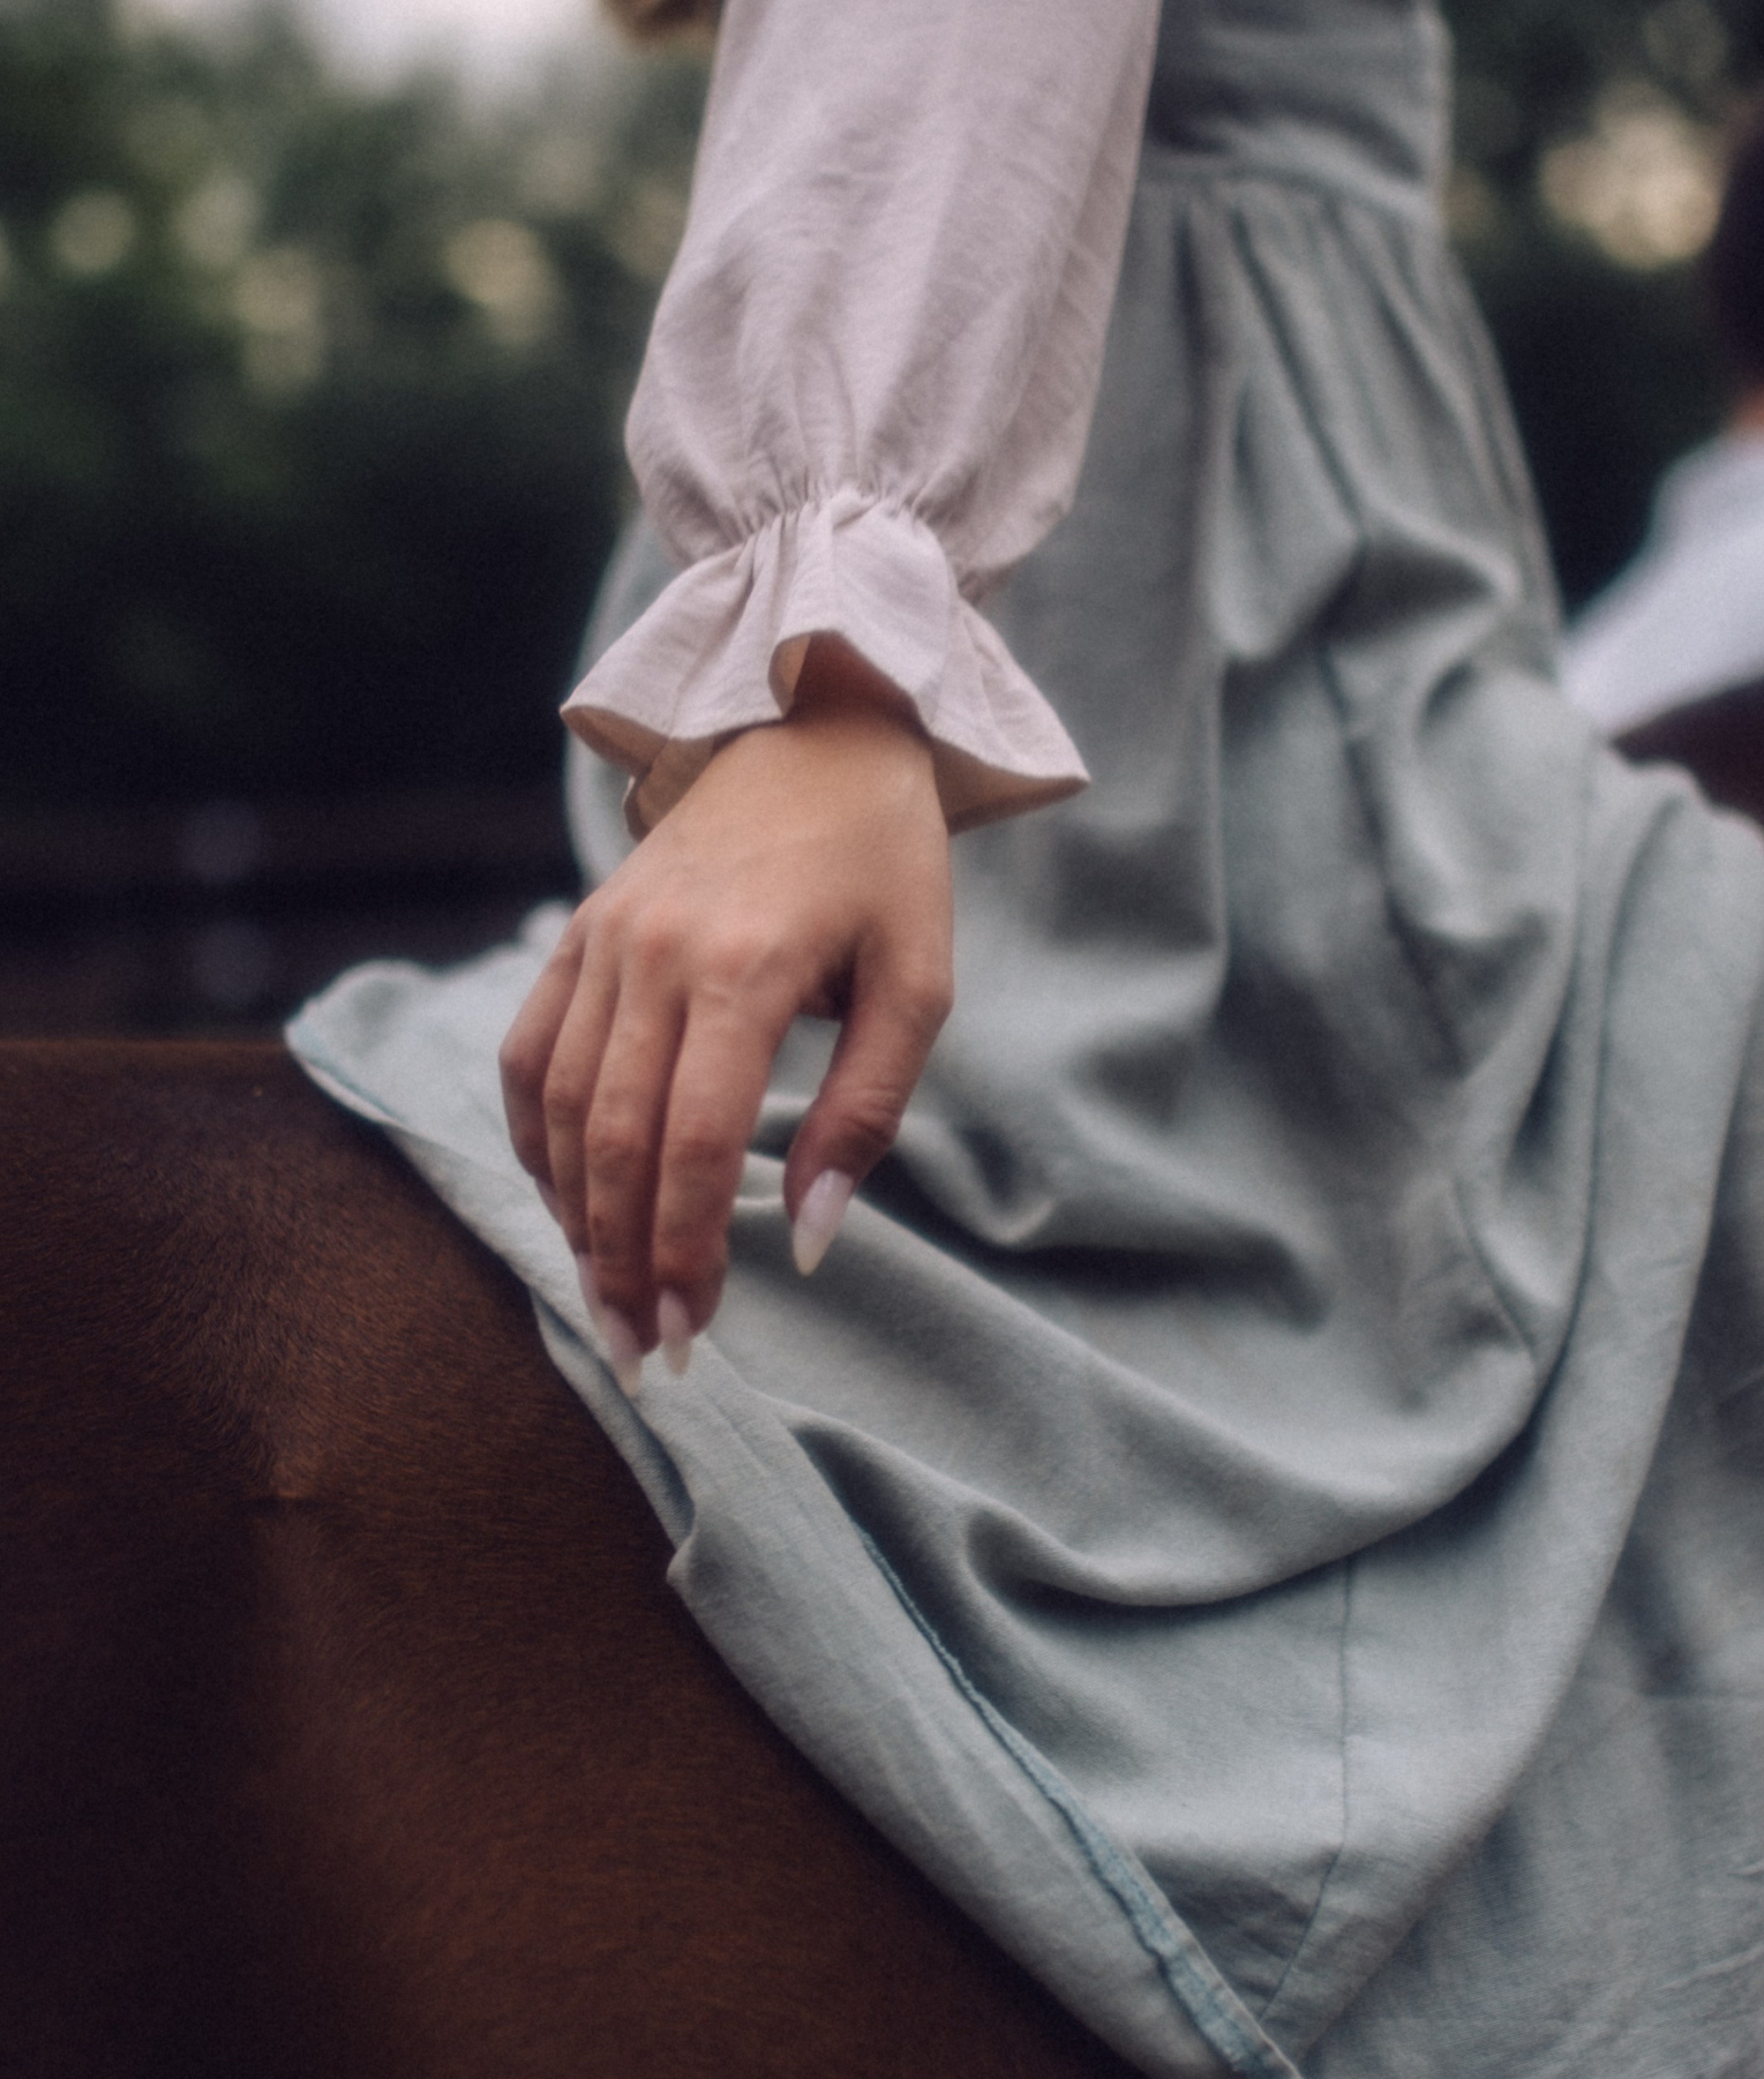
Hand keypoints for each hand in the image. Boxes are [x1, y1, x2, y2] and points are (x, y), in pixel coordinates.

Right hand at [499, 638, 952, 1383]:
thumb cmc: (883, 861)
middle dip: (621, 1260)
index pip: (692, 1142)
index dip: (684, 1248)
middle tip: (642, 1350)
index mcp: (744, 966)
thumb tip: (809, 1234)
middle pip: (613, 1141)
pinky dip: (535, 1139)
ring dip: (573, 1216)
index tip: (692, 1332)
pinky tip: (564, 1201)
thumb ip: (865, 1111)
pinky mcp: (579, 931)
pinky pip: (529, 1053)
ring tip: (605, 1298)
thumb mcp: (918, 981)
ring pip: (559, 1108)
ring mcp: (603, 939)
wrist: (816, 728)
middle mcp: (654, 954)